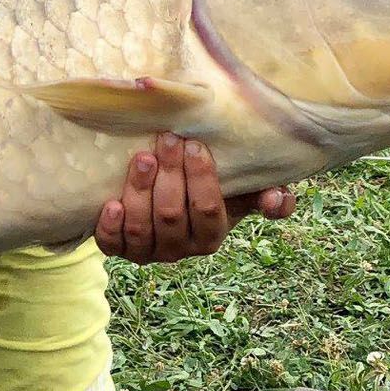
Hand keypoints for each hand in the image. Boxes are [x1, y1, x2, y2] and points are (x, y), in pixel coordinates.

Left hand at [94, 133, 296, 263]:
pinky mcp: (117, 248)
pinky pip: (113, 245)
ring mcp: (147, 251)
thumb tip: (278, 198)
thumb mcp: (236, 193)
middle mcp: (179, 249)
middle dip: (170, 176)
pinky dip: (111, 227)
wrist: (158, 202)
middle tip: (167, 140)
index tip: (194, 145)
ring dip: (140, 192)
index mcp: (210, 236)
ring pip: (142, 228)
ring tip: (142, 158)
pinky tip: (111, 203)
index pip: (208, 211)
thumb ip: (264, 193)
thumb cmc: (202, 191)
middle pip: (172, 215)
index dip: (201, 180)